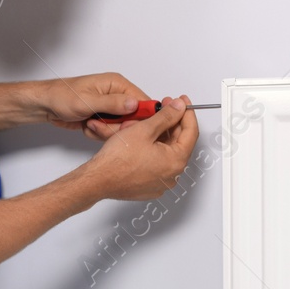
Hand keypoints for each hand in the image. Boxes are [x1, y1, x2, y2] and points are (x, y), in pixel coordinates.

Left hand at [39, 72, 152, 142]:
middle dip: (116, 127)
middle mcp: (117, 95)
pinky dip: (98, 132)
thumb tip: (135, 104)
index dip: (139, 117)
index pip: (142, 101)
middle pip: (133, 118)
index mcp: (117, 84)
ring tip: (89, 123)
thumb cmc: (62, 96)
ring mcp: (111, 108)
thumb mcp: (88, 101)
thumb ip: (113, 103)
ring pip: (121, 128)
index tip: (126, 126)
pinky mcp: (104, 118)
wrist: (46, 105)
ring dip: (105, 130)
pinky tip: (87, 126)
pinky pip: (110, 132)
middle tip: (98, 124)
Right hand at [84, 95, 199, 200]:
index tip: (182, 102)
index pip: (191, 132)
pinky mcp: (150, 186)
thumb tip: (178, 108)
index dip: (187, 113)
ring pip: (167, 152)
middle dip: (173, 122)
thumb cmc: (117, 160)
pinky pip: (158, 163)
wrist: (98, 180)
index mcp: (176, 161)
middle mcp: (172, 175)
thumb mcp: (144, 129)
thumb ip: (166, 116)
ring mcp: (161, 182)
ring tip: (151, 120)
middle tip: (166, 107)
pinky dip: (155, 149)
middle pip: (179, 142)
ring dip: (162, 134)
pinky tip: (145, 138)